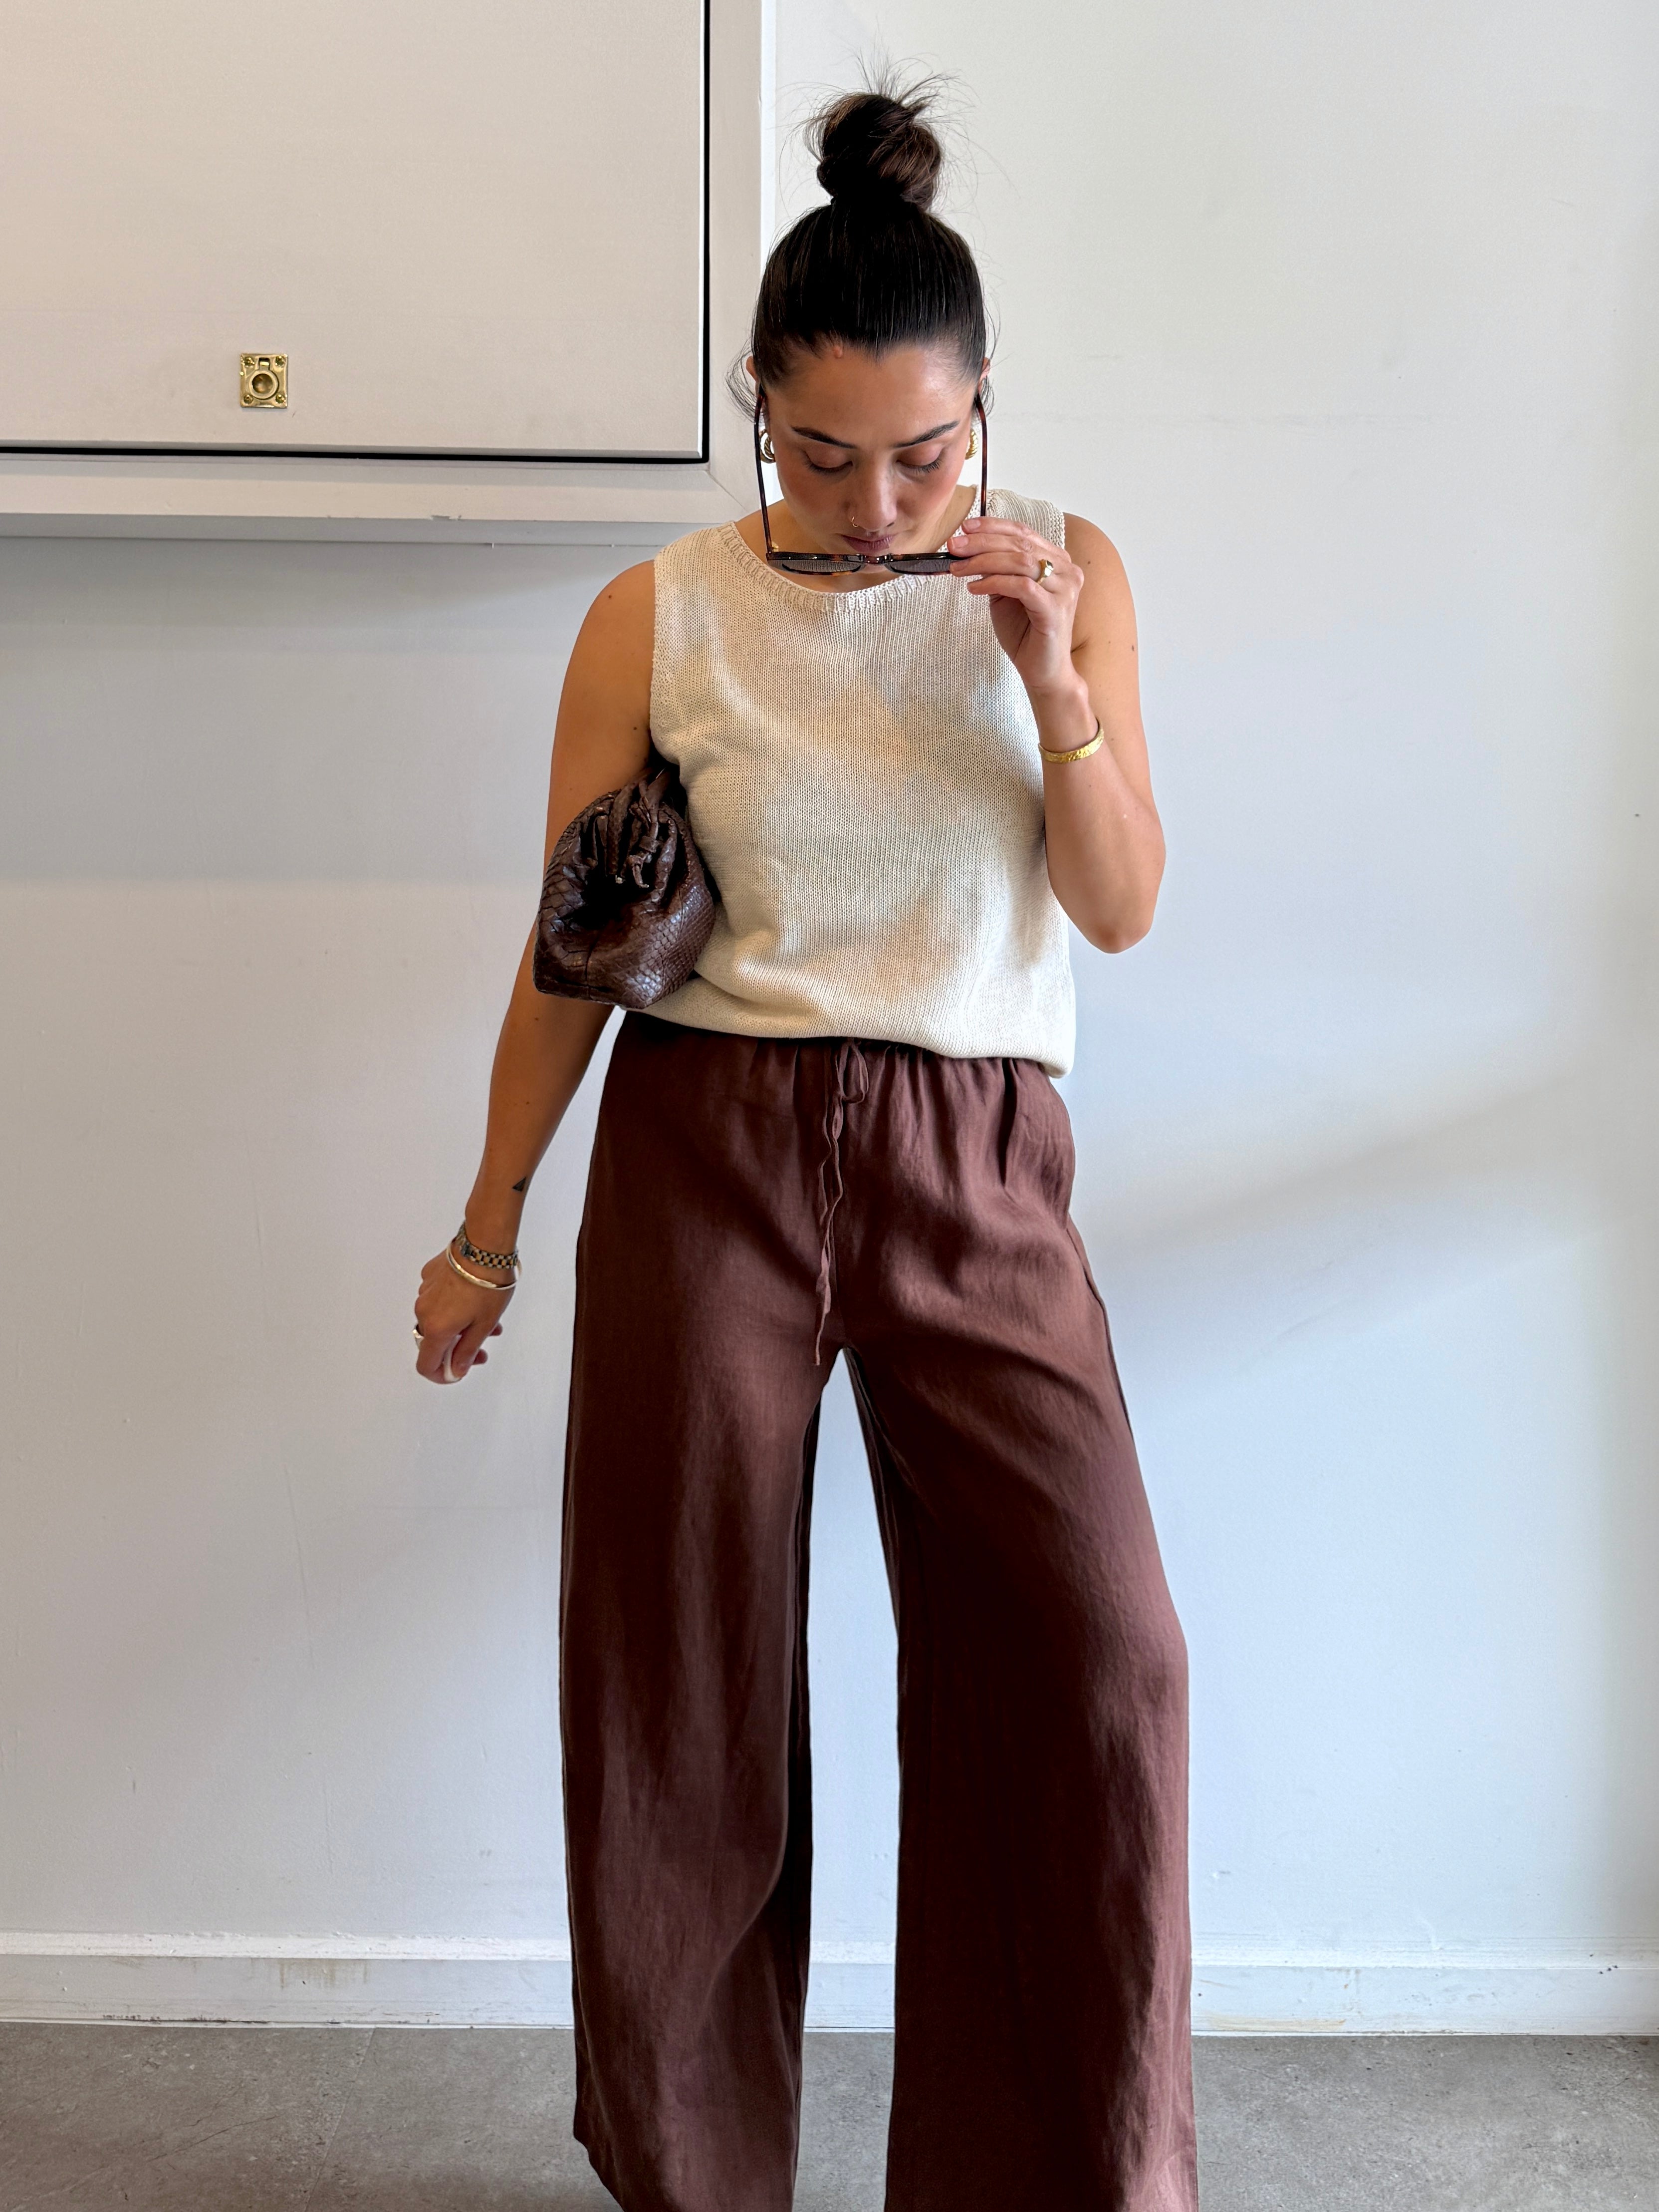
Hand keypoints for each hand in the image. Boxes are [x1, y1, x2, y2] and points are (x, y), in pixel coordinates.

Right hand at [413, 1248, 512, 1384]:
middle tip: (481, 1346)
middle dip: (457, 1348)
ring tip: (487, 1319)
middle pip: (434, 1342)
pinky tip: (473, 1298)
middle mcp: (424, 1311)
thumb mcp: (484, 1325)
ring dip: (458, 1325)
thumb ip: (467, 1351)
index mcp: (436, 1328)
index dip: (440, 1374)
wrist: (484, 1247)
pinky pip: (437, 1299)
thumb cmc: (488, 1284)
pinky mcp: (430, 1276)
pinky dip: (453, 1306)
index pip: (426, 1364)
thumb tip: (456, 1370)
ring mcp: (425, 1292)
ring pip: (438, 1319)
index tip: (456, 1372)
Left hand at [948, 516, 1083, 700]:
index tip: (965, 527)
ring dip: (983, 562)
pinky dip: (995, 583)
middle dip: (982, 542)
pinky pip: (1021, 586)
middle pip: (1020, 544)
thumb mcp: (1006, 594)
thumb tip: (967, 549)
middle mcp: (1067, 570)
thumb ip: (996, 570)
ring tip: (958, 568)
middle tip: (954, 545)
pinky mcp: (1056, 609)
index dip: (994, 526)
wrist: (1043, 671)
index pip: (1024, 533)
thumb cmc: (1025, 633)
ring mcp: (1064, 589)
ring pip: (1020, 561)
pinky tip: (975, 589)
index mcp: (1058, 561)